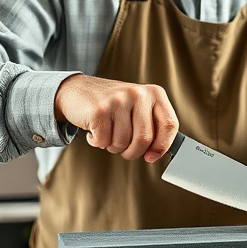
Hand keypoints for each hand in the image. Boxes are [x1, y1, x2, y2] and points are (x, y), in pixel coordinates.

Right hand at [54, 75, 178, 161]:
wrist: (76, 91)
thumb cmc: (112, 105)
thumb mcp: (138, 107)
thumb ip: (151, 125)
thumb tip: (157, 153)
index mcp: (154, 93)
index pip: (169, 124)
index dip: (162, 146)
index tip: (152, 156)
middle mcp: (138, 94)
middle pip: (145, 139)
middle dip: (133, 152)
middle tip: (124, 149)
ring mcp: (118, 100)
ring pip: (123, 142)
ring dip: (113, 146)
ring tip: (107, 133)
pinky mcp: (99, 110)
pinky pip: (104, 141)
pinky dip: (97, 142)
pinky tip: (94, 130)